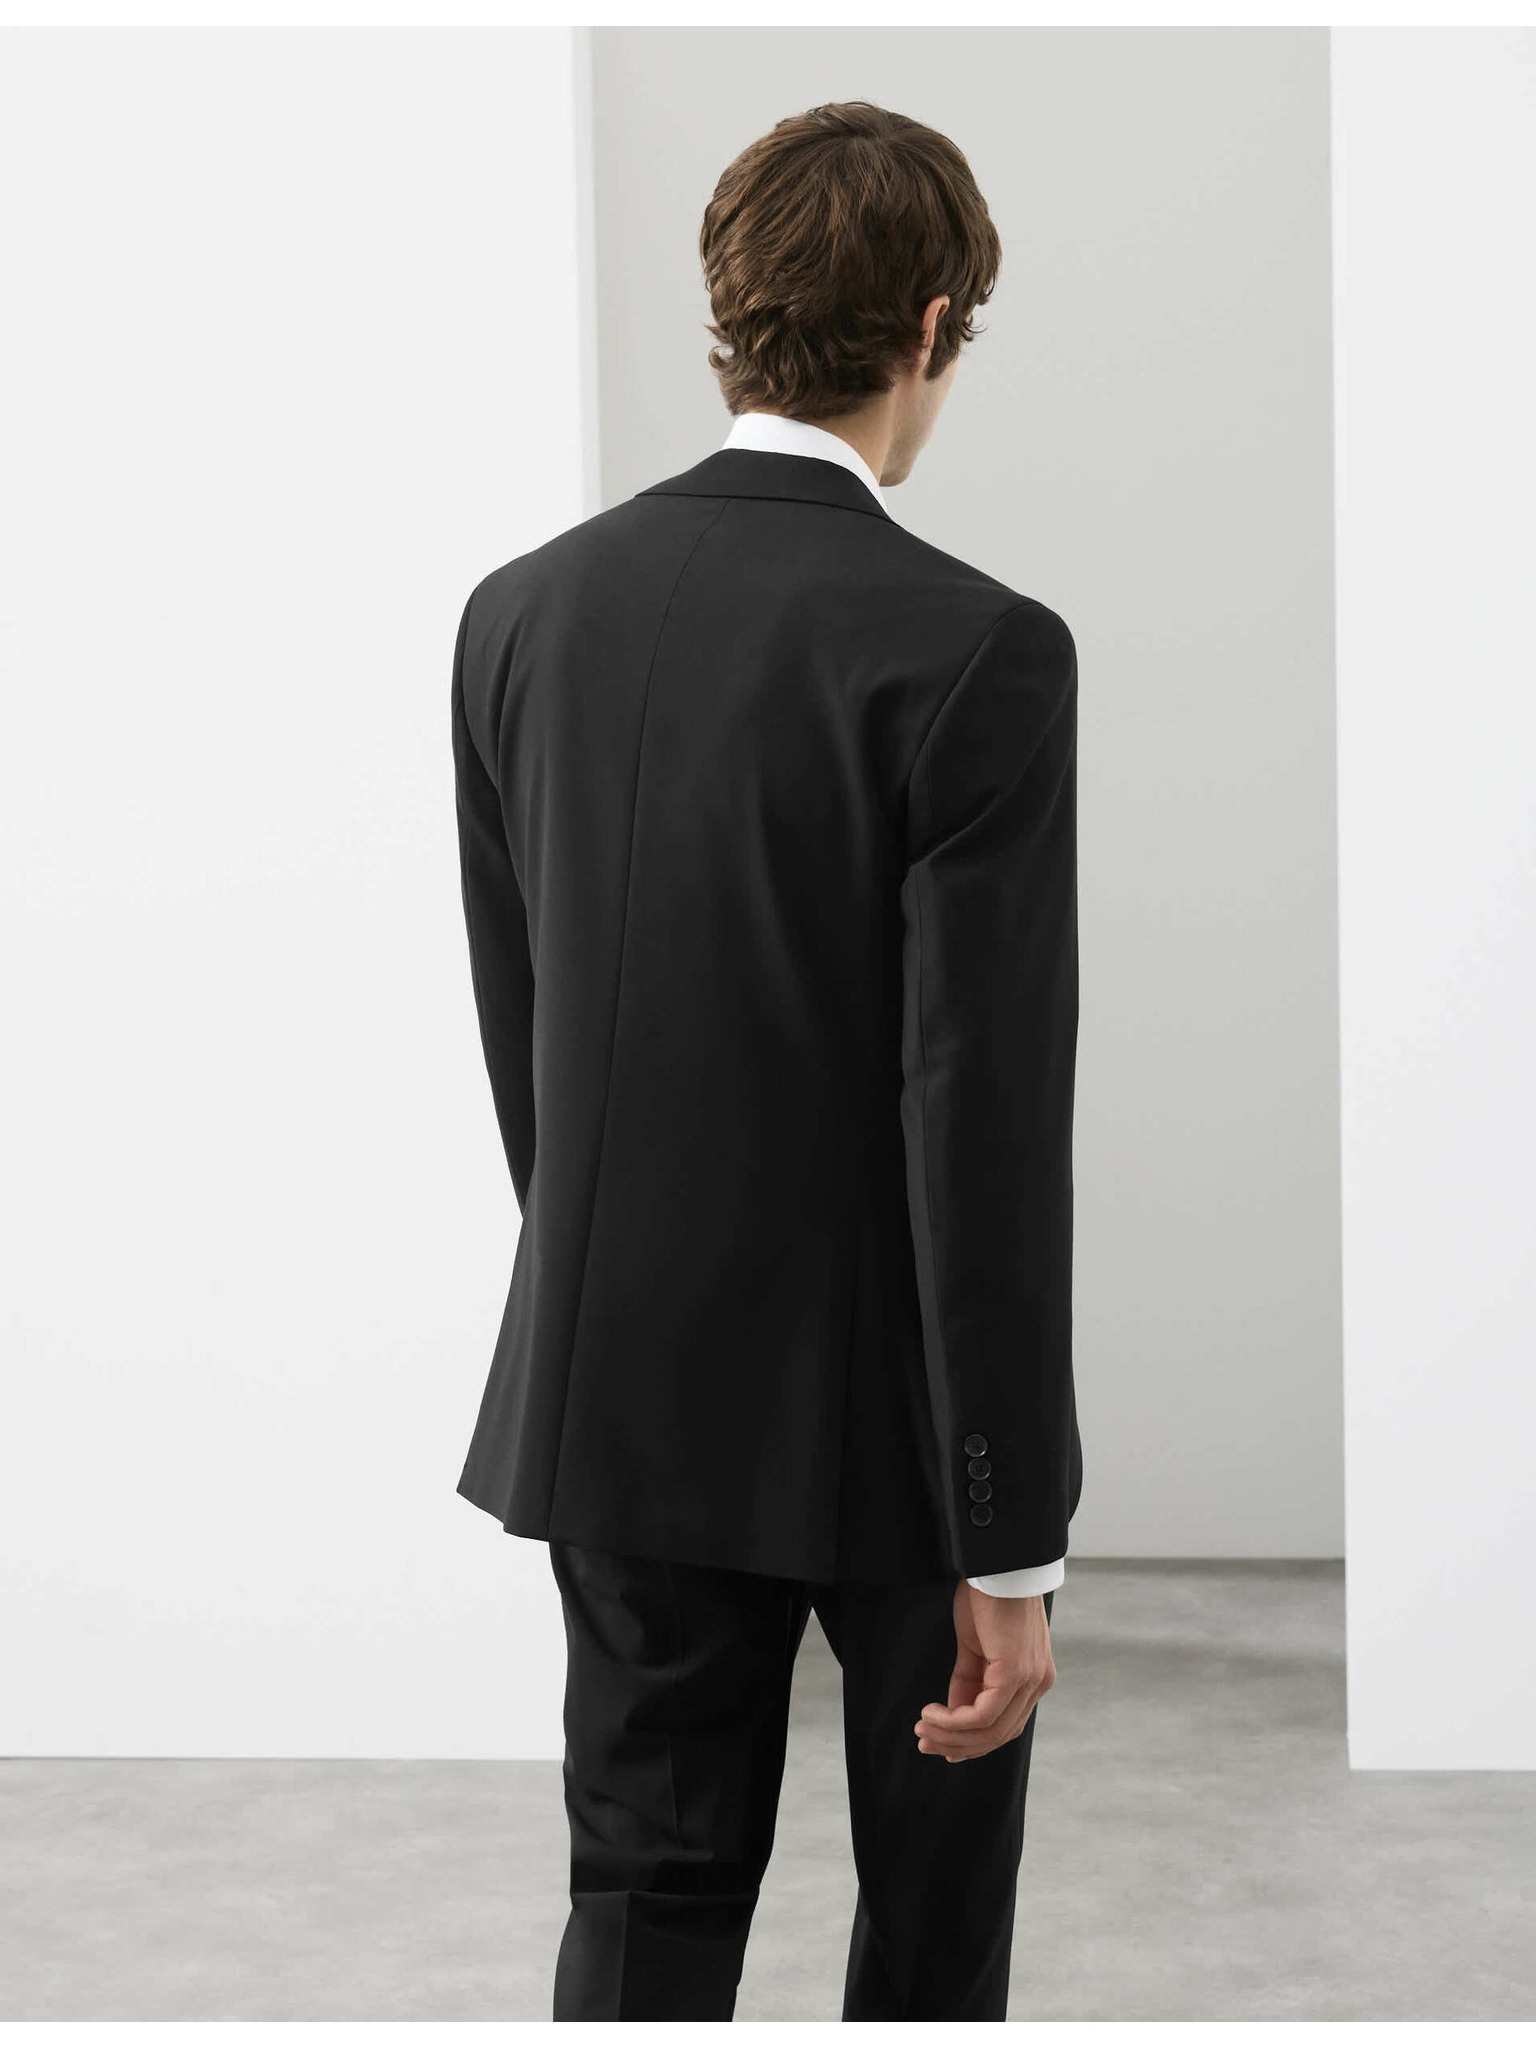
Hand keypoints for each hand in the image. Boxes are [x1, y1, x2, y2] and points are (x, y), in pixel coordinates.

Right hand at [913, 1582, 1054, 1761]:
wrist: (1000, 1565)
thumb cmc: (989, 1596)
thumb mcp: (976, 1644)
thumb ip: (970, 1679)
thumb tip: (955, 1711)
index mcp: (1034, 1678)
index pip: (1005, 1724)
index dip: (972, 1740)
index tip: (942, 1743)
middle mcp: (1038, 1684)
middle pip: (998, 1735)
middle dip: (958, 1744)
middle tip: (925, 1741)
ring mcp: (1030, 1680)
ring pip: (990, 1730)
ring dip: (951, 1735)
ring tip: (923, 1728)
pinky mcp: (1015, 1674)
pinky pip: (983, 1714)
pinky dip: (955, 1720)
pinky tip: (933, 1711)